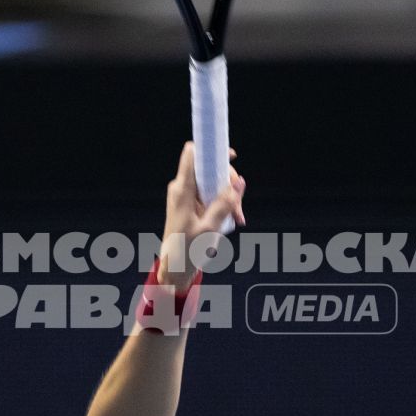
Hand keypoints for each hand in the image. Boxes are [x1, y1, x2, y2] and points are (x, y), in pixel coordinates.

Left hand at [158, 141, 245, 291]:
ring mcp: (186, 194)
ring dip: (229, 197)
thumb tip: (239, 181)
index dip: (211, 148)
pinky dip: (223, 203)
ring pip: (214, 182)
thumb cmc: (187, 249)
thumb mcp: (210, 228)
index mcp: (182, 190)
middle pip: (210, 168)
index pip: (193, 154)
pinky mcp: (191, 202)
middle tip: (238, 206)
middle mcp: (182, 187)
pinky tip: (232, 218)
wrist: (176, 266)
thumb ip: (225, 203)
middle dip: (229, 183)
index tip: (230, 156)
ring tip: (237, 217)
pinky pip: (211, 194)